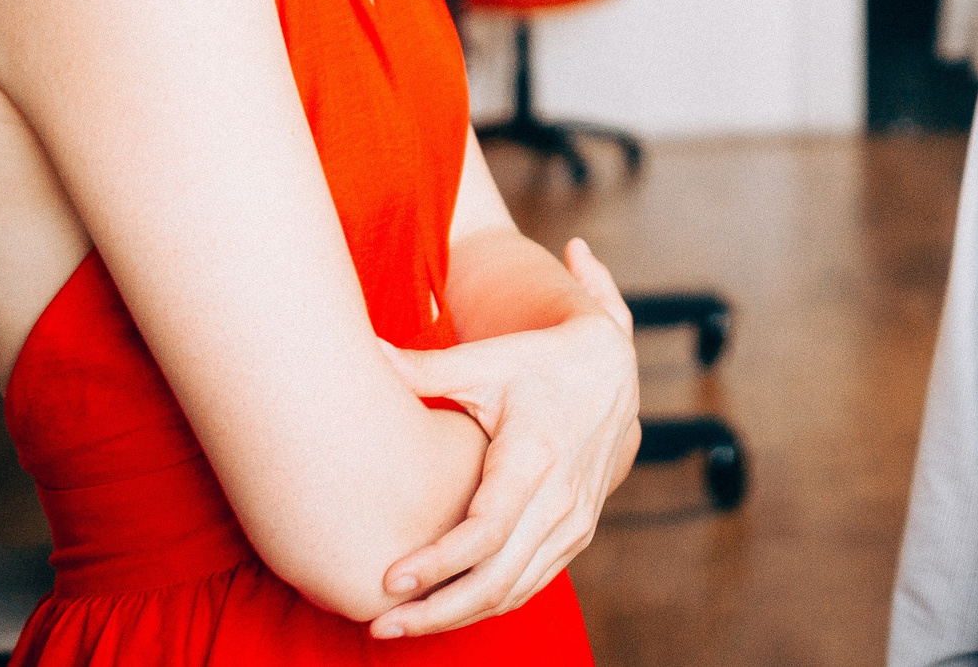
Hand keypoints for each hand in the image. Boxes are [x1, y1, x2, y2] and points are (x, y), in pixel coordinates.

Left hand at [369, 239, 640, 638]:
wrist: (610, 372)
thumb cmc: (538, 363)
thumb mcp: (486, 361)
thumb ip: (425, 368)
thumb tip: (367, 351)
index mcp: (535, 456)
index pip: (487, 530)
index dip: (438, 563)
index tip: (389, 579)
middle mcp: (561, 497)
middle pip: (499, 578)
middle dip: (437, 612)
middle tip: (379, 625)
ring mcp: (575, 521)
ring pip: (514, 591)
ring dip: (457, 616)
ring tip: (397, 625)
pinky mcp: (578, 533)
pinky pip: (530, 584)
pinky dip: (487, 604)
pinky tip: (441, 610)